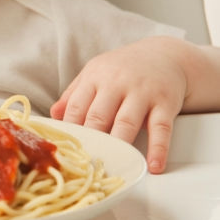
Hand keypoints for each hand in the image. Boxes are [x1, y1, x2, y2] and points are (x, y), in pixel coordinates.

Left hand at [50, 38, 188, 172]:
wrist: (165, 53)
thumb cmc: (124, 69)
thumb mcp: (95, 73)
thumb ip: (73, 94)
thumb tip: (54, 117)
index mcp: (95, 77)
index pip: (76, 107)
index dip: (70, 130)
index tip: (66, 151)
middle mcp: (117, 83)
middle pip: (98, 116)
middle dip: (91, 140)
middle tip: (84, 163)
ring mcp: (143, 92)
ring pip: (127, 122)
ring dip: (118, 145)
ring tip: (113, 165)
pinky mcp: (165, 102)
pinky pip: (161, 128)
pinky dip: (158, 148)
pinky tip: (154, 165)